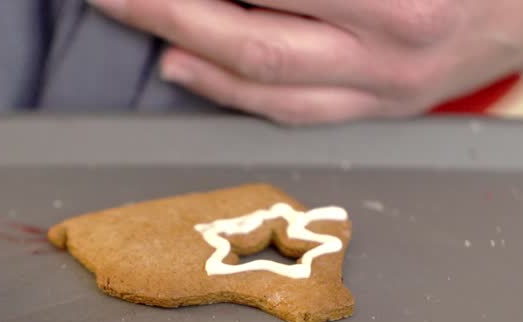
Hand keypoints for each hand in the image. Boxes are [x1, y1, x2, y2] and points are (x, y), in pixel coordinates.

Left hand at [86, 0, 522, 123]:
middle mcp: (392, 46)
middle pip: (251, 34)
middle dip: (167, 6)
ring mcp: (386, 87)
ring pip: (262, 80)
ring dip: (183, 44)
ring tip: (129, 11)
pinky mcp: (383, 108)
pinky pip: (291, 109)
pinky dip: (226, 89)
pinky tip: (182, 64)